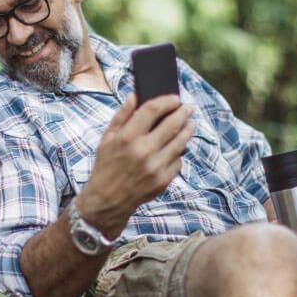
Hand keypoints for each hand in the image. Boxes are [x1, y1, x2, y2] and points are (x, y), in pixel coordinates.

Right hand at [76, 94, 193, 237]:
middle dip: (183, 113)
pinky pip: (178, 161)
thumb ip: (121, 116)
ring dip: (187, 130)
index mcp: (127, 137)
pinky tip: (176, 149)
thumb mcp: (107, 139)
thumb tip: (135, 96)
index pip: (152, 110)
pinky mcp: (163, 180)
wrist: (107, 201)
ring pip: (180, 142)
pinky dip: (178, 154)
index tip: (175, 98)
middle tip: (189, 108)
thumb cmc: (106, 166)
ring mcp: (155, 166)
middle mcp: (143, 150)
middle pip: (172, 124)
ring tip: (190, 124)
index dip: (166, 101)